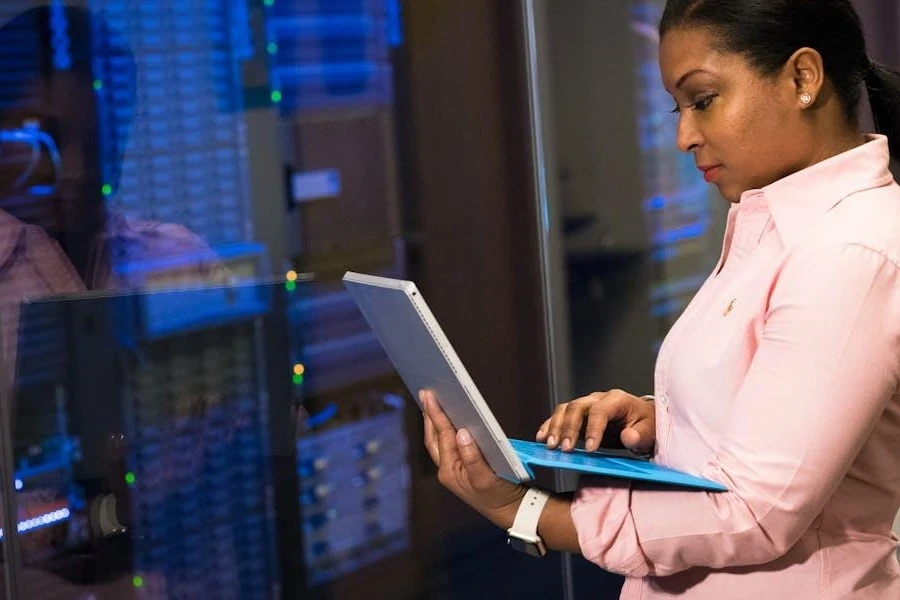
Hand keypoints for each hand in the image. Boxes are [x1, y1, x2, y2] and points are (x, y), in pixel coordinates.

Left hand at [420, 390, 525, 526]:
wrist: (509, 511)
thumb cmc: (499, 496)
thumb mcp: (487, 478)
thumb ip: (473, 456)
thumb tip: (462, 432)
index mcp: (450, 471)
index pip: (442, 436)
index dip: (436, 414)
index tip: (430, 396)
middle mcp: (447, 470)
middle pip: (433, 437)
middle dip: (428, 415)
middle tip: (426, 393)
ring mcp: (452, 469)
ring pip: (438, 442)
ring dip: (434, 422)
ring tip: (432, 402)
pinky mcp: (460, 468)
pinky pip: (447, 445)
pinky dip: (445, 431)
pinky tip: (449, 420)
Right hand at [536, 389, 654, 453]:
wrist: (643, 422)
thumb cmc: (646, 426)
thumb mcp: (650, 432)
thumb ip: (640, 435)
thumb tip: (628, 437)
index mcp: (617, 400)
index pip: (600, 411)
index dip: (594, 429)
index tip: (590, 449)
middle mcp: (598, 399)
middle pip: (577, 407)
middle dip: (568, 428)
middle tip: (564, 449)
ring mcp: (586, 405)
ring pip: (565, 409)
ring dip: (555, 427)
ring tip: (550, 445)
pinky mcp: (578, 416)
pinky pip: (560, 416)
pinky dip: (549, 426)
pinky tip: (542, 437)